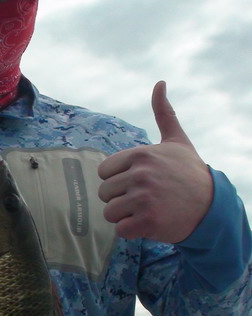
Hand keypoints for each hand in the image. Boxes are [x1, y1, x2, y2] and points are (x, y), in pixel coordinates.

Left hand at [97, 82, 212, 242]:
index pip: (104, 172)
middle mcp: (140, 175)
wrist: (211, 205)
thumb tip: (160, 83)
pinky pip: (120, 230)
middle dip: (120, 199)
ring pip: (110, 213)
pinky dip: (132, 231)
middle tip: (143, 199)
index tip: (137, 182)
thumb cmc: (189, 173)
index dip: (117, 180)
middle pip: (105, 193)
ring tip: (145, 210)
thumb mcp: (177, 141)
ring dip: (124, 216)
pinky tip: (149, 223)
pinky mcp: (147, 222)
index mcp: (140, 155)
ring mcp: (143, 199)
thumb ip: (164, 114)